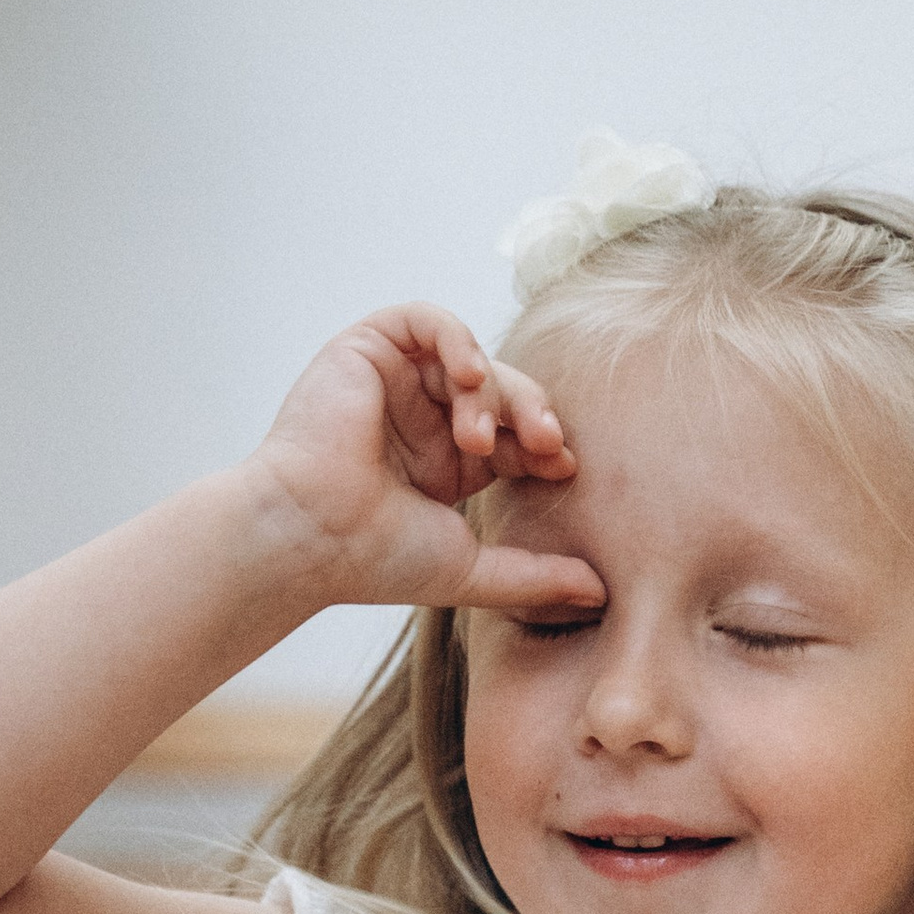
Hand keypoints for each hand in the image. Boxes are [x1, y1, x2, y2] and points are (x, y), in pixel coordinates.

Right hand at [244, 306, 607, 618]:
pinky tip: (466, 376)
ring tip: (480, 439)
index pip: (518, 436)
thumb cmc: (373, 559)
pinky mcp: (368, 349)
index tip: (566, 469)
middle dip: (533, 415)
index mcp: (449, 462)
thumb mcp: (472, 567)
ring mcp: (397, 381)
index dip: (546, 446)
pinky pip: (427, 319)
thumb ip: (536, 576)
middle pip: (504, 392)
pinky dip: (457, 340)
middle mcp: (425, 418)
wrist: (310, 538)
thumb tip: (603, 593)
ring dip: (490, 393)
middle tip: (548, 444)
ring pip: (471, 359)